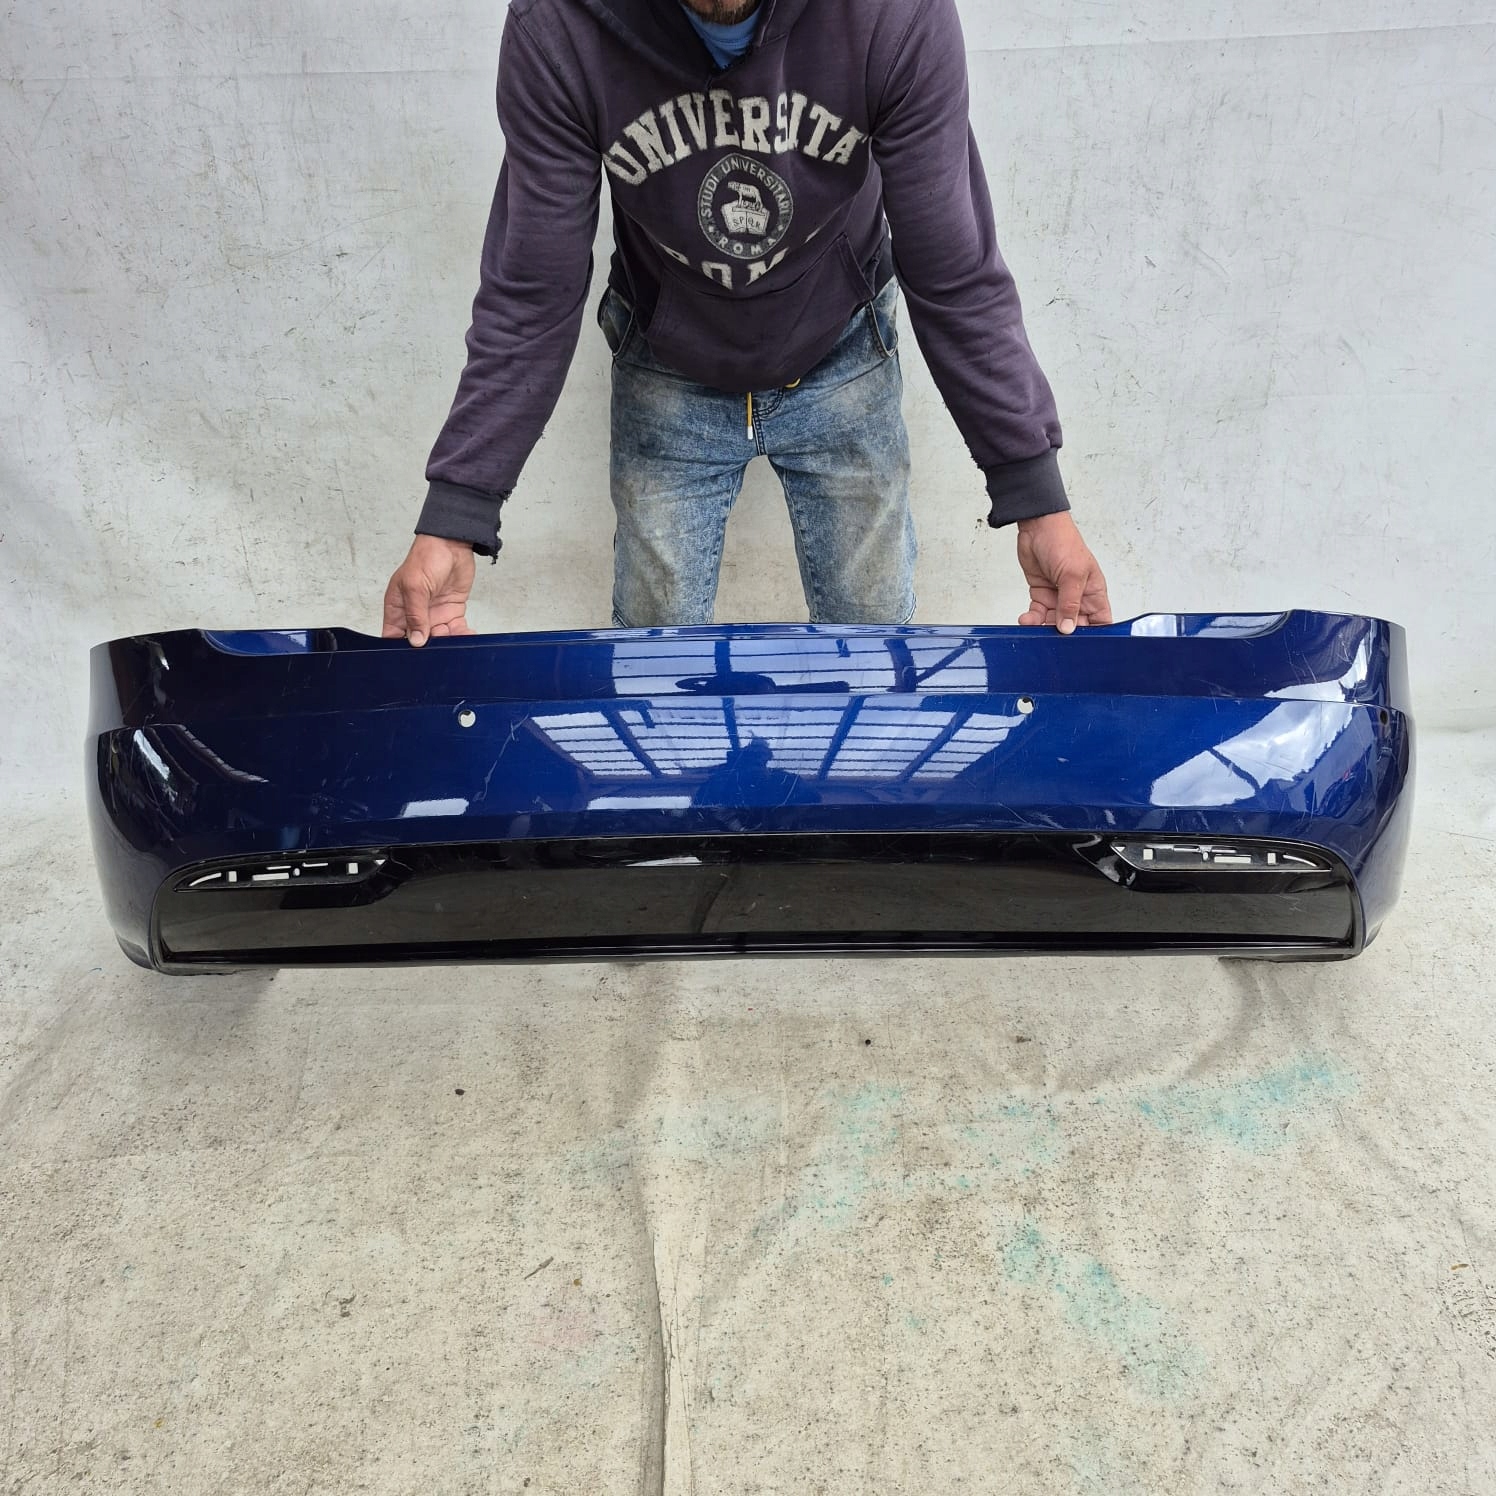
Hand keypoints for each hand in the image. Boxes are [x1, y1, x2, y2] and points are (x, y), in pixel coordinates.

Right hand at [381, 535, 477, 646]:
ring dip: (448, 643)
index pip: (393, 636)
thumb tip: (415, 640)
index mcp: (398, 607)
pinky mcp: (452, 612)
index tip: (410, 659)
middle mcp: (415, 613)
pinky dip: (462, 635)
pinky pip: (456, 630)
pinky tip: (467, 637)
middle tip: (438, 653)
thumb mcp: (415, 586)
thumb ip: (415, 614)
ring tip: (455, 642)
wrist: (453, 544)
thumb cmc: (426, 557)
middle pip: (418, 641)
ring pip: (439, 639)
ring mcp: (434, 614)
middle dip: (428, 649)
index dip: (399, 649)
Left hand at [1015, 512, 1112, 632]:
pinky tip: (1026, 619)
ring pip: (1054, 622)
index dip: (1095, 635)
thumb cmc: (1063, 542)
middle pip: (1075, 626)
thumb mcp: (1071, 574)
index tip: (1082, 646)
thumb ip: (1070, 604)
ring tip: (1034, 626)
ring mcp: (1059, 596)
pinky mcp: (1042, 594)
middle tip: (1053, 641)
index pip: (1100, 621)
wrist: (1036, 528)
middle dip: (1064, 635)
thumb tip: (1069, 628)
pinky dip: (1032, 619)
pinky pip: (1038, 614)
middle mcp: (1078, 597)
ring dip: (1043, 627)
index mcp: (1094, 592)